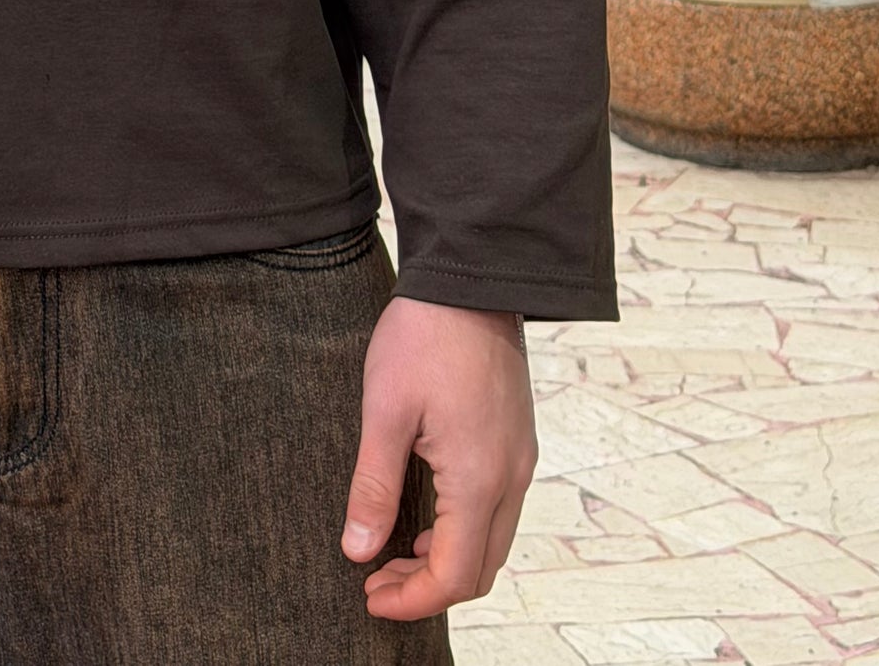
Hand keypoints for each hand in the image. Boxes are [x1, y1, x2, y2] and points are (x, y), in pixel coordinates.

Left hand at [341, 295, 535, 619]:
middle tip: (376, 582)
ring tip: (393, 553)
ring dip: (447, 561)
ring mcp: (520, 459)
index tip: (370, 596)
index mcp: (478, 479)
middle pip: (479, 570)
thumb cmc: (424, 336)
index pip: (453, 575)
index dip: (411, 599)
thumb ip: (374, 486)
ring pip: (493, 543)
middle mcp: (511, 479)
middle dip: (428, 588)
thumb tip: (358, 550)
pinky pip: (498, 509)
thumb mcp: (385, 411)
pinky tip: (425, 516)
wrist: (472, 278)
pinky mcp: (518, 441)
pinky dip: (464, 531)